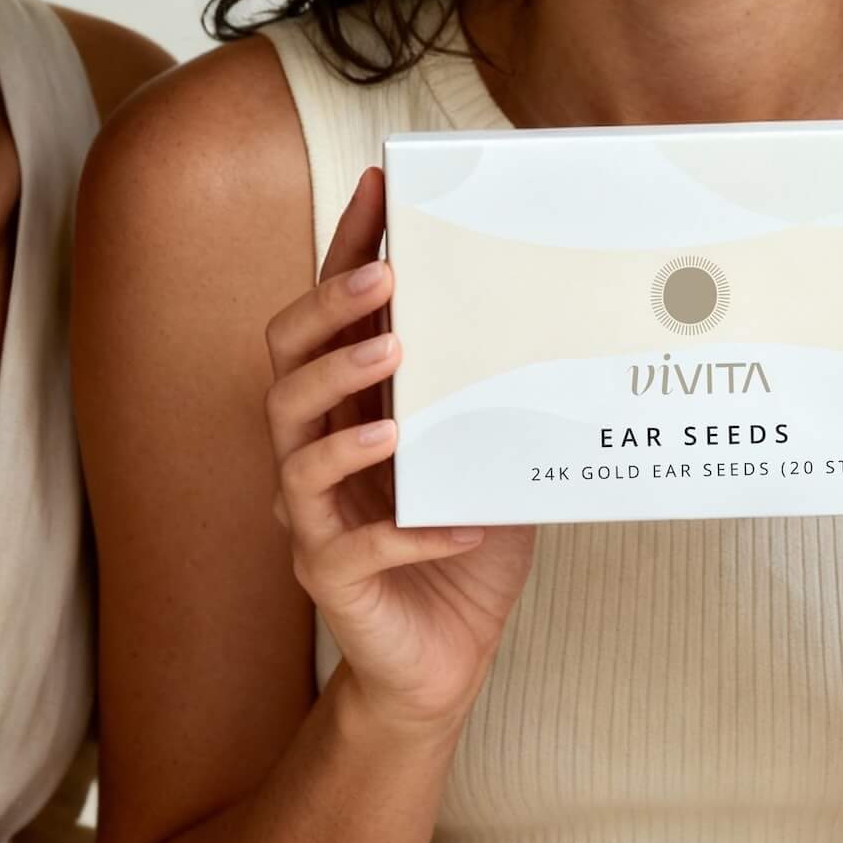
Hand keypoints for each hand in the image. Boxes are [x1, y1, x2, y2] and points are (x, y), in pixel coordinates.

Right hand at [264, 166, 534, 730]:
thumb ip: (497, 388)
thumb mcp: (491, 445)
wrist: (445, 657)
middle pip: (287, 362)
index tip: (379, 186)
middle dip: (329, 314)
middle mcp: (318, 448)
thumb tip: (556, 305)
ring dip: (344, 402)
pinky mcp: (330, 578)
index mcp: (352, 403)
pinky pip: (354, 549)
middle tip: (385, 282)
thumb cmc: (464, 534)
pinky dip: (408, 531)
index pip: (330, 312)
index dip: (346, 246)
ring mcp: (315, 515)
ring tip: (397, 375)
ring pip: (296, 447)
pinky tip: (455, 524)